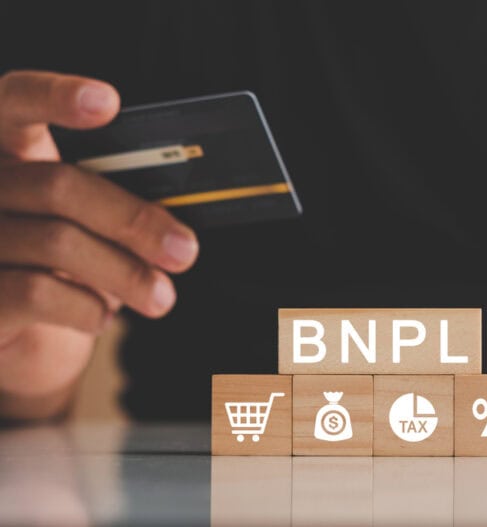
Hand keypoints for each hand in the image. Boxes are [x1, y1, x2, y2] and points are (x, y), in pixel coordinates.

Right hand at [0, 71, 198, 419]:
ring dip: (126, 274)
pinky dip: (86, 307)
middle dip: (134, 220)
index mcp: (9, 151)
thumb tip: (176, 225)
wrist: (19, 331)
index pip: (15, 101)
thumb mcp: (88, 225)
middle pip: (59, 185)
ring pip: (58, 242)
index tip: (108, 102)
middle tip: (185, 252)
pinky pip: (38, 293)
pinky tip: (101, 315)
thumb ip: (115, 204)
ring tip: (161, 297)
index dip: (55, 96)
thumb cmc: (63, 264)